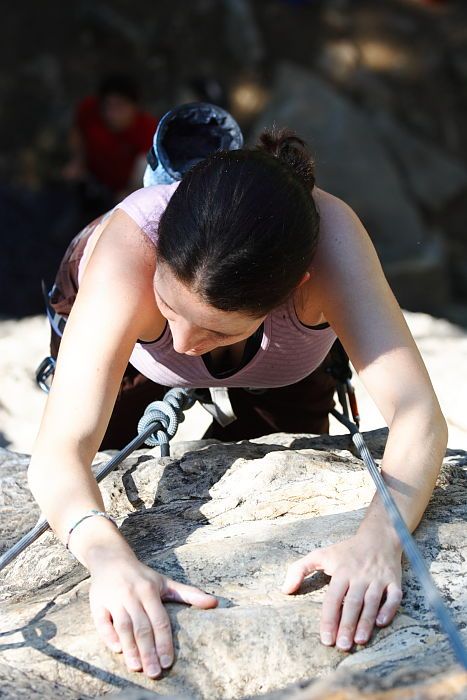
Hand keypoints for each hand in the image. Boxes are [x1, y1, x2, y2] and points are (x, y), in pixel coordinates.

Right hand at [89, 554, 217, 677]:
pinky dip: (109, 636)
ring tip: (137, 668)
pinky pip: (102, 622)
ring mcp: (113, 599)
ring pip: (123, 627)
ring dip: (130, 648)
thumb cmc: (142, 576)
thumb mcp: (166, 582)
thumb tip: (215, 603)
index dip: (163, 642)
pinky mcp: (97, 603)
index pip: (159, 620)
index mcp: (149, 590)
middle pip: (141, 627)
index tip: (168, 663)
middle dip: (148, 651)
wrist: (111, 559)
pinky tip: (117, 650)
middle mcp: (132, 594)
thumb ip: (189, 594)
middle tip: (154, 673)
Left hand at [280, 534, 402, 650]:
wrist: (378, 537)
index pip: (333, 598)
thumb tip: (284, 590)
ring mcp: (378, 578)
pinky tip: (382, 623)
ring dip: (366, 621)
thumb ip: (299, 569)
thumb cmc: (346, 551)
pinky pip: (394, 596)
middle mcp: (360, 575)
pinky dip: (389, 609)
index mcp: (342, 571)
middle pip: (352, 602)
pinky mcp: (394, 581)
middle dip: (346, 625)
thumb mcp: (320, 554)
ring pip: (372, 602)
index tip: (326, 638)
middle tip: (341, 646)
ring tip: (359, 640)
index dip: (329, 618)